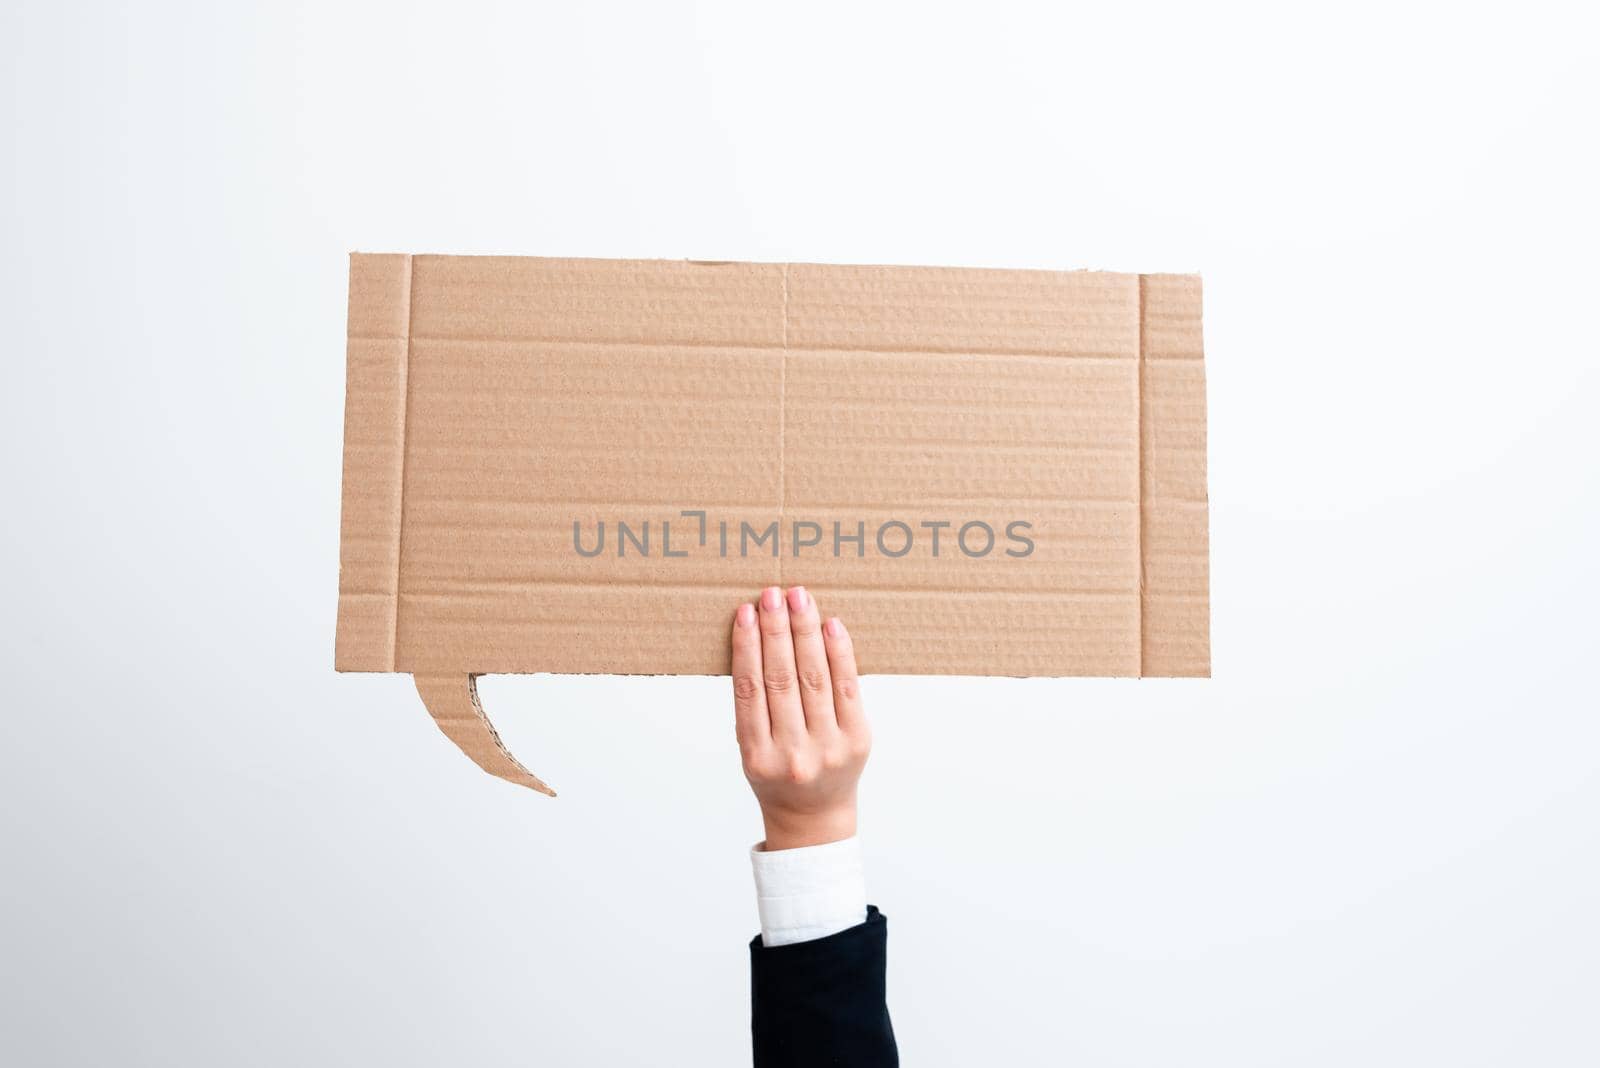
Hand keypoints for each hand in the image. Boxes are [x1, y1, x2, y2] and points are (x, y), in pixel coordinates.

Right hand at [732, 586, 870, 851]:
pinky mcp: (858, 740)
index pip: (749, 690)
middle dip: (777, 631)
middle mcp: (792, 754)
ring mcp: (828, 748)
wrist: (815, 819)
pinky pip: (848, 688)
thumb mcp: (752, 750)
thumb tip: (756, 636)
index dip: (746, 647)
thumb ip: (753, 705)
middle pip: (782, 680)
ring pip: (814, 679)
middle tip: (773, 593)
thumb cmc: (777, 773)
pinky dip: (839, 654)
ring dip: (806, 633)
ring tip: (799, 600)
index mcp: (757, 756)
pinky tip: (831, 626)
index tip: (745, 611)